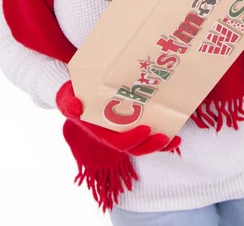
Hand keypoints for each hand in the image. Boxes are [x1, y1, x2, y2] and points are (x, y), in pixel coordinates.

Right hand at [56, 81, 180, 155]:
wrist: (78, 94)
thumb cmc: (73, 97)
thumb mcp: (67, 99)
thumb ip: (69, 104)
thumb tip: (75, 107)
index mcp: (101, 133)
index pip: (118, 143)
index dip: (132, 139)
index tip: (146, 128)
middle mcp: (115, 135)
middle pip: (135, 148)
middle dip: (151, 146)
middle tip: (166, 137)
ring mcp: (125, 132)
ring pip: (144, 144)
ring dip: (161, 145)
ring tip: (176, 139)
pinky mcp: (133, 125)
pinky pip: (148, 135)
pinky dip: (162, 138)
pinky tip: (175, 133)